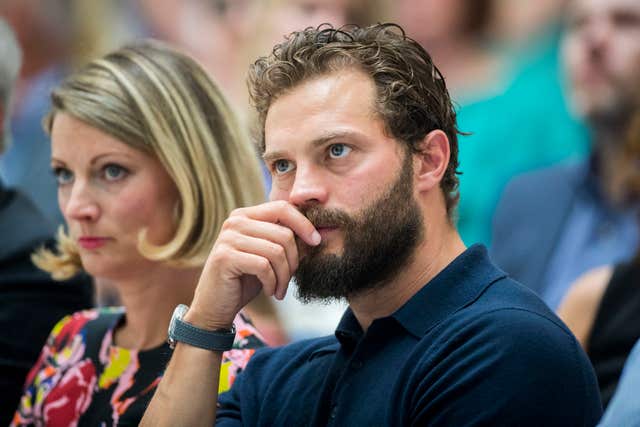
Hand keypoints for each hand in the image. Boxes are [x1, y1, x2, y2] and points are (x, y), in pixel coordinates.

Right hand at [186, 201, 320, 329]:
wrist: (216, 305)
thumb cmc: (245, 279)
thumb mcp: (267, 256)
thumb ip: (283, 240)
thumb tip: (314, 234)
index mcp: (245, 215)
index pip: (282, 207)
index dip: (303, 223)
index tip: (316, 241)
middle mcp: (235, 222)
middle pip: (284, 234)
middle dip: (294, 261)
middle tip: (289, 280)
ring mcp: (228, 238)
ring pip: (276, 251)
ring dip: (284, 276)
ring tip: (280, 289)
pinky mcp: (225, 257)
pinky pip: (264, 266)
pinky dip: (272, 282)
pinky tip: (270, 291)